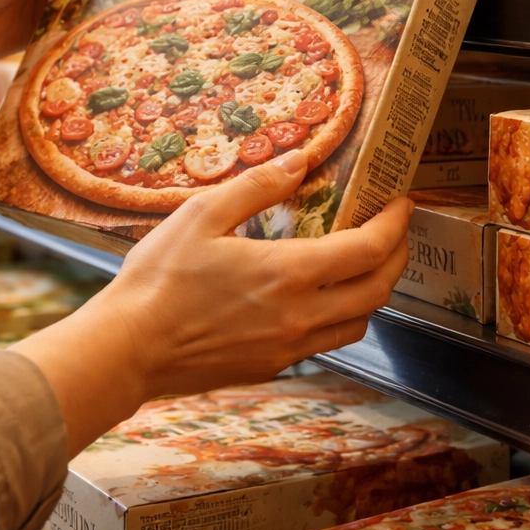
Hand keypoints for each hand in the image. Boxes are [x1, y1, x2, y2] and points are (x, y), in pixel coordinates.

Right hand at [13, 150, 413, 455]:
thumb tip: (300, 162)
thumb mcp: (202, 214)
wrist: (128, 350)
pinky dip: (340, 316)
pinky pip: (326, 342)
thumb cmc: (158, 281)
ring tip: (363, 262)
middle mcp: (300, 316)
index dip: (395, 223)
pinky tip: (319, 295)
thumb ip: (258, 186)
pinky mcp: (272, 367)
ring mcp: (288, 348)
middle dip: (397, 256)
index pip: (369, 249)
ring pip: (359, 323)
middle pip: (378, 290)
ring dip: (373, 291)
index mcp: (288, 274)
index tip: (401, 201)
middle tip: (394, 229)